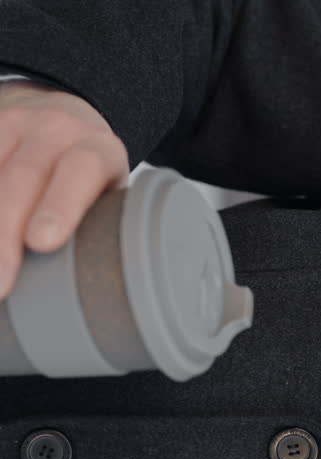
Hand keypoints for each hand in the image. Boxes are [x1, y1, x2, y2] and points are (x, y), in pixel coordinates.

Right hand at [0, 80, 129, 300]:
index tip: (44, 243)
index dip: (61, 205)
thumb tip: (117, 292)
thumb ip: (107, 221)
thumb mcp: (108, 186)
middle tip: (1, 282)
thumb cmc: (88, 170)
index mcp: (96, 148)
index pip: (80, 171)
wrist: (55, 112)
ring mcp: (8, 127)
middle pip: (23, 177)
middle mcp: (50, 131)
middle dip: (5, 232)